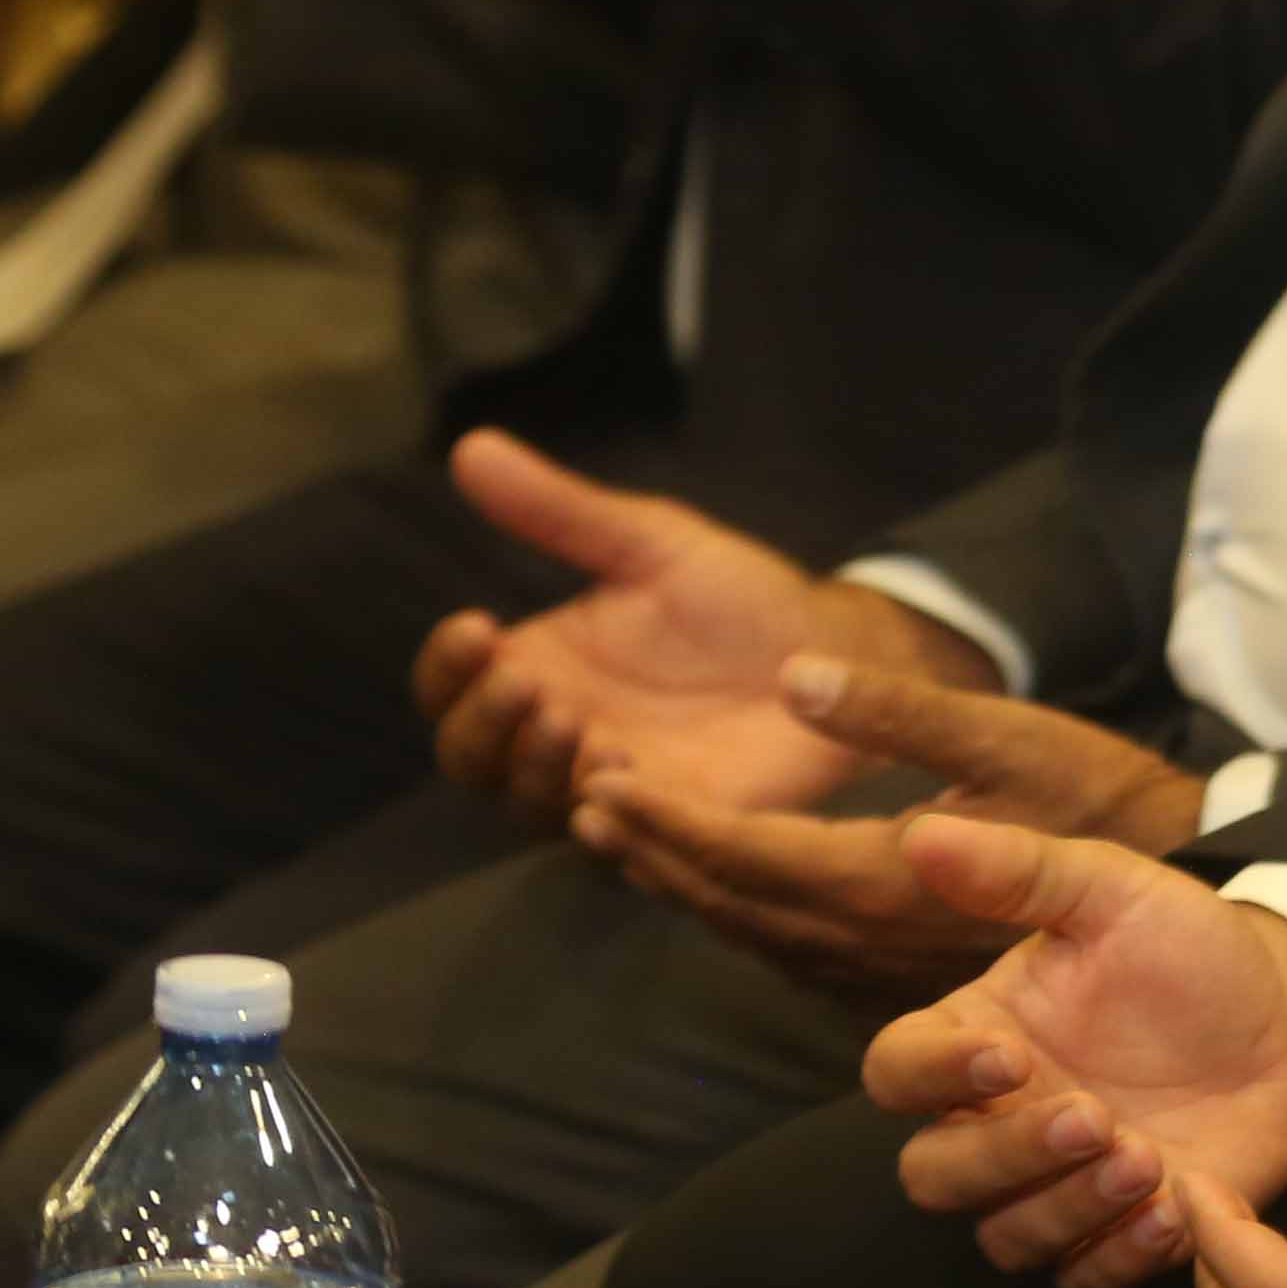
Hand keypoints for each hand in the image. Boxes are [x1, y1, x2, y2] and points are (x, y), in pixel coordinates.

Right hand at [408, 429, 954, 819]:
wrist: (840, 650)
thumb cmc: (741, 600)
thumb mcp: (650, 542)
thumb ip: (561, 510)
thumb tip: (470, 445)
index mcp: (542, 667)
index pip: (451, 687)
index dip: (446, 667)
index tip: (476, 626)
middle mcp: (561, 733)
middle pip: (471, 758)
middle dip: (481, 724)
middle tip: (522, 682)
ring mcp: (612, 785)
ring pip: (529, 805)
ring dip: (535, 767)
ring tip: (567, 718)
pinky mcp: (671, 824)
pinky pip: (617, 842)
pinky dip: (605, 817)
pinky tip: (616, 776)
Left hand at [569, 650, 1209, 1004]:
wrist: (1184, 898)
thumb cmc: (1103, 800)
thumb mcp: (1007, 733)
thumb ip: (895, 710)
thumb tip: (792, 674)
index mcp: (885, 880)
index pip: (744, 854)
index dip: (666, 819)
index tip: (600, 778)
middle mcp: (869, 944)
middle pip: (730, 903)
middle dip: (655, 854)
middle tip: (586, 804)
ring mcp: (885, 975)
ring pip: (755, 936)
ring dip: (685, 888)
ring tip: (623, 840)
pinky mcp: (903, 982)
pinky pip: (795, 957)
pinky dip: (739, 917)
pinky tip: (717, 889)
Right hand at [865, 822, 1286, 1287]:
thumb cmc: (1190, 947)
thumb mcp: (1112, 892)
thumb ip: (1019, 872)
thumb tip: (921, 832)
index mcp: (977, 1037)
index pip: (896, 1073)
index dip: (932, 1076)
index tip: (1006, 1056)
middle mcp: (1000, 1121)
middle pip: (935, 1176)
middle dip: (1002, 1158)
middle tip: (1092, 1117)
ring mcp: (1057, 1187)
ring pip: (1006, 1237)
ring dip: (1066, 1209)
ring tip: (1146, 1158)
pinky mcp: (1119, 1234)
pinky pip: (1084, 1281)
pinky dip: (1119, 1257)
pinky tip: (1177, 1209)